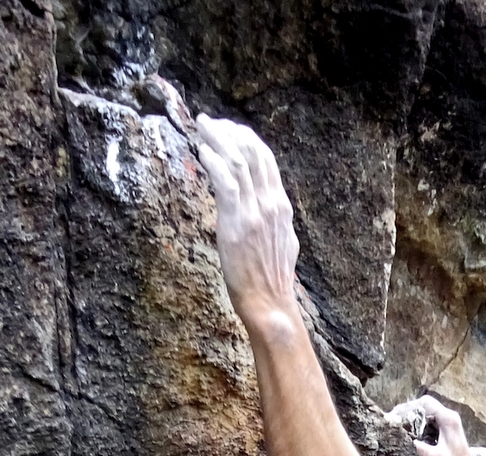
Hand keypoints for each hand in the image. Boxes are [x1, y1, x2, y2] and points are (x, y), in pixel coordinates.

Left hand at [195, 115, 299, 330]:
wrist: (270, 304)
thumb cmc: (271, 281)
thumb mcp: (283, 244)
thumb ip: (275, 222)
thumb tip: (269, 212)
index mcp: (281, 206)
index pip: (266, 160)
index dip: (246, 139)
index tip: (229, 130)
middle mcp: (270, 203)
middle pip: (252, 152)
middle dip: (230, 131)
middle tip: (210, 122)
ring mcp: (255, 212)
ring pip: (237, 161)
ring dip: (217, 138)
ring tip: (201, 127)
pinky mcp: (237, 223)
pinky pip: (226, 182)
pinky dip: (213, 162)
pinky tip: (202, 151)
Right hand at [393, 395, 475, 455]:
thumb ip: (422, 448)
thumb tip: (409, 440)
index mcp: (448, 419)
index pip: (426, 403)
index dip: (409, 406)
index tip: (397, 414)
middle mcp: (449, 417)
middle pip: (425, 405)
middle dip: (409, 410)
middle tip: (394, 418)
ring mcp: (447, 422)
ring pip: (426, 411)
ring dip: (412, 416)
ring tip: (399, 423)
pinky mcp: (445, 429)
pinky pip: (429, 420)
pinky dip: (418, 423)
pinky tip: (409, 430)